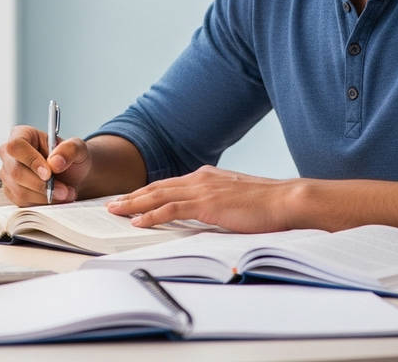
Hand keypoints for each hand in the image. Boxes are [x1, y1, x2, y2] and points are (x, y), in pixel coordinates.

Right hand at [0, 125, 91, 205]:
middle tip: (63, 190)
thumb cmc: (70, 157)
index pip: (17, 146)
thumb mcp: (77, 148)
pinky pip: (21, 201)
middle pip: (16, 171)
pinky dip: (41, 203)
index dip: (31, 161)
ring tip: (64, 194)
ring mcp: (8, 174)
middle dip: (42, 185)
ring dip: (44, 196)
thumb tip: (55, 162)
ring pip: (19, 190)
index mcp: (22, 134)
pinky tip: (55, 197)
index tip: (48, 174)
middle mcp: (9, 154)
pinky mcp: (11, 191)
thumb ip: (69, 150)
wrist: (73, 175)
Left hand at [106, 166, 293, 232]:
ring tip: (116, 211)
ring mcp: (203, 189)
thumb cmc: (267, 204)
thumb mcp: (235, 199)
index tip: (130, 199)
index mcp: (207, 176)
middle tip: (112, 204)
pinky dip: (152, 215)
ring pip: (158, 196)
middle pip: (157, 187)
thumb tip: (205, 214)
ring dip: (134, 204)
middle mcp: (201, 178)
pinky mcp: (207, 203)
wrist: (286, 200)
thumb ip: (217, 202)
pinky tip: (139, 221)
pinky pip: (172, 209)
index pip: (169, 184)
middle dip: (133, 196)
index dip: (147, 192)